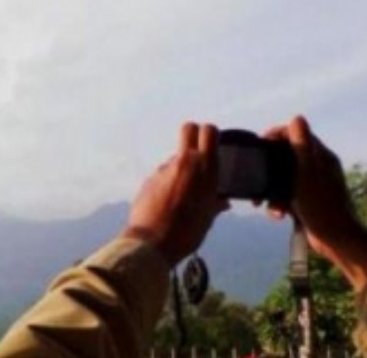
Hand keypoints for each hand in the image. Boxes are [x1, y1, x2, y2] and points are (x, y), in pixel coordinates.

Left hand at [124, 123, 229, 266]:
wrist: (153, 243)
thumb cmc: (188, 232)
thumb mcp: (208, 217)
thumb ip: (215, 203)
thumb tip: (223, 201)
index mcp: (205, 168)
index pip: (209, 131)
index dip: (211, 134)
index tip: (213, 144)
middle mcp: (184, 163)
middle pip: (188, 129)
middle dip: (193, 135)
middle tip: (197, 153)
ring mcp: (164, 170)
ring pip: (174, 158)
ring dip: (180, 168)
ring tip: (181, 194)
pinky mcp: (149, 180)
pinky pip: (162, 175)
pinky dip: (167, 183)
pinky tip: (167, 203)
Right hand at [262, 116, 366, 289]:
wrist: (335, 241)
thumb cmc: (322, 206)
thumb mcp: (307, 173)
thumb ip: (301, 146)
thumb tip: (297, 117)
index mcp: (321, 157)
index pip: (296, 134)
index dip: (276, 135)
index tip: (259, 144)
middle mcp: (317, 168)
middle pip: (285, 157)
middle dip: (268, 168)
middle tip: (254, 175)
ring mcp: (311, 185)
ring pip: (282, 178)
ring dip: (271, 191)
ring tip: (262, 203)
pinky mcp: (305, 201)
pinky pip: (285, 195)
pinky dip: (278, 203)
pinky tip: (277, 215)